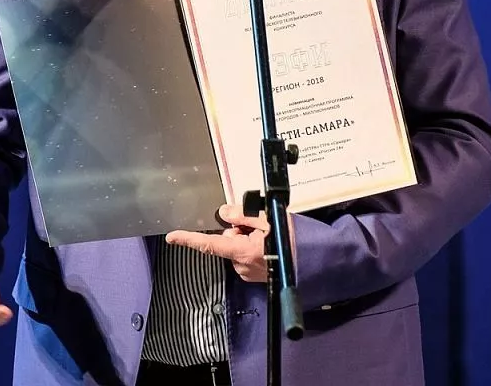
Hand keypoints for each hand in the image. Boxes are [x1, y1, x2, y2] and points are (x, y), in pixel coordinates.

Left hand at [165, 204, 295, 282]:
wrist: (318, 262)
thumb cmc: (295, 241)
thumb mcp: (269, 219)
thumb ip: (244, 215)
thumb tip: (225, 213)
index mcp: (242, 252)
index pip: (209, 245)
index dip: (189, 240)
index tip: (172, 237)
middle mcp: (242, 266)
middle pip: (228, 243)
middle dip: (238, 231)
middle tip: (259, 225)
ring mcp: (251, 274)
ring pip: (238, 250)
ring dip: (247, 240)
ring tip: (269, 235)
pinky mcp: (259, 277)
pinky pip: (248, 259)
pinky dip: (255, 250)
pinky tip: (272, 246)